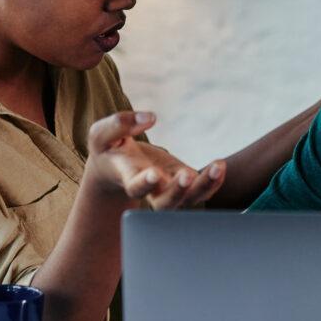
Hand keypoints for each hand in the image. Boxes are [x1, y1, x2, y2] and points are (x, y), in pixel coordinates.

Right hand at [85, 111, 224, 210]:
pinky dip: (213, 182)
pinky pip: (202, 190)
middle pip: (165, 203)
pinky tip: (219, 167)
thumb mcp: (102, 134)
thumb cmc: (108, 149)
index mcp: (128, 178)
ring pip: (188, 199)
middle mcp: (150, 190)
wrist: (115, 169)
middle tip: (187, 175)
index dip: (144, 183)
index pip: (135, 187)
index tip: (153, 174)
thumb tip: (150, 117)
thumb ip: (119, 123)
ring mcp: (169, 190)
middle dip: (177, 191)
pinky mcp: (184, 184)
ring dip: (204, 186)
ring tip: (217, 167)